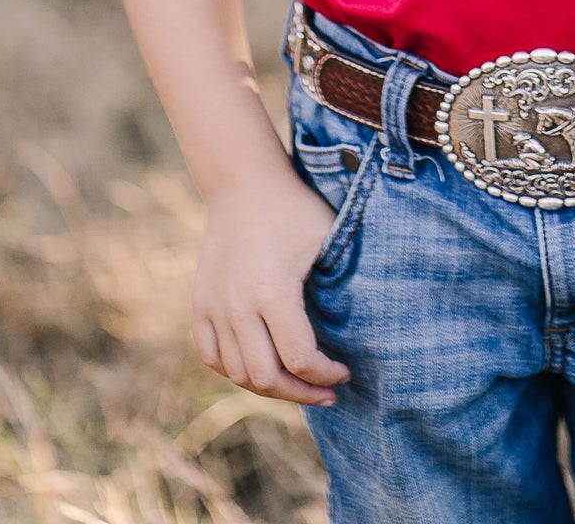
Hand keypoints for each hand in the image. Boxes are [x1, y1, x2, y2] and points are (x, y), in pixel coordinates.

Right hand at [191, 165, 351, 404]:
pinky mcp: (200, 303)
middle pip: (266, 378)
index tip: (345, 371)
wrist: (243, 183)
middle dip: (301, 392)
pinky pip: (212, 356)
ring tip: (297, 383)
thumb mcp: (328, 237)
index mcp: (273, 292)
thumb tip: (374, 321)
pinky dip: (235, 370)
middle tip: (326, 390)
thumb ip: (343, 283)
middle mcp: (238, 306)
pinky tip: (260, 368)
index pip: (300, 359)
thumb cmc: (294, 208)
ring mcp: (214, 307)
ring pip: (237, 373)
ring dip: (270, 387)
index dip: (326, 375)